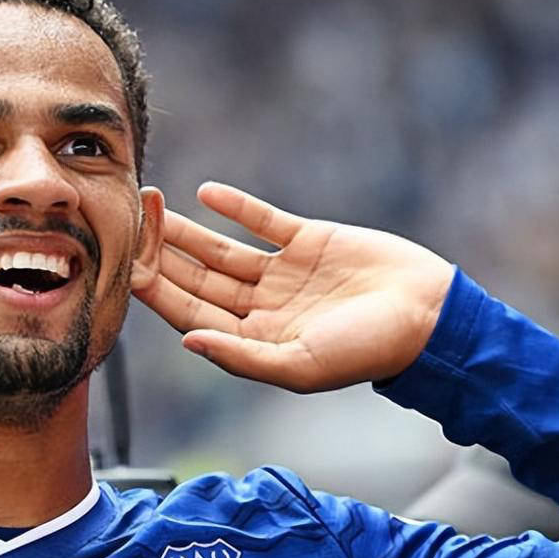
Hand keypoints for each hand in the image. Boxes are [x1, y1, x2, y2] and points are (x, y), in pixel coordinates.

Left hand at [133, 182, 453, 392]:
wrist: (430, 316)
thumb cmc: (368, 351)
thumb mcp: (300, 365)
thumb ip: (242, 356)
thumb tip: (187, 343)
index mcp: (255, 339)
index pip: (191, 312)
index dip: (158, 290)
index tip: (127, 264)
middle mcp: (262, 306)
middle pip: (198, 278)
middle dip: (162, 253)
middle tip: (128, 222)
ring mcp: (283, 273)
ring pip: (221, 249)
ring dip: (186, 230)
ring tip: (152, 204)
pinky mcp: (308, 241)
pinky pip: (264, 221)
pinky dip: (237, 207)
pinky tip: (205, 192)